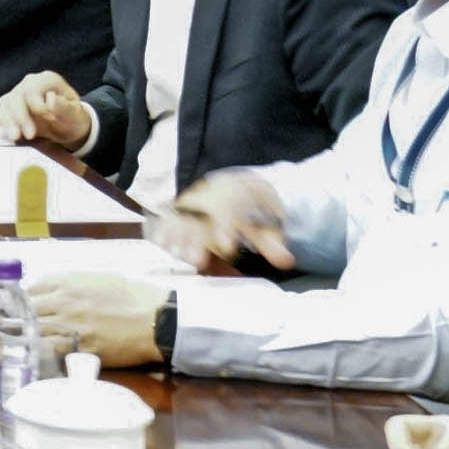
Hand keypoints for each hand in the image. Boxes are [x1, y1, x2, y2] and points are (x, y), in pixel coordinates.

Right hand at [0, 71, 95, 153]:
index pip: (33, 89)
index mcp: (47, 80)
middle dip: (20, 117)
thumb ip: (65, 107)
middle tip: (29, 135)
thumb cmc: (72, 118)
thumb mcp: (75, 113)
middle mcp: (29, 84)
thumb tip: (50, 99)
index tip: (50, 119)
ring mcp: (18, 95)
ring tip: (15, 137)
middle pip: (16, 96)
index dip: (38, 105)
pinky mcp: (10, 107)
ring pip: (4, 104)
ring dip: (7, 121)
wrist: (67, 126)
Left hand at [30, 271, 166, 368]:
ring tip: (27, 340)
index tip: (23, 304)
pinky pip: (52, 351)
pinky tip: (43, 352)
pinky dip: (45, 351)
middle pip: (29, 311)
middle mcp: (64, 303)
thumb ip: (73, 282)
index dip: (26, 298)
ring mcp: (70, 328)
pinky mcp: (80, 349)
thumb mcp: (101, 278)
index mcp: (69, 283)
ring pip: (35, 332)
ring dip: (30, 336)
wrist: (158, 320)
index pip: (32, 289)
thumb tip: (54, 288)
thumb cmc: (134, 296)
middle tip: (19, 324)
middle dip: (22, 317)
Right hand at [159, 170, 291, 272]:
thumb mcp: (266, 226)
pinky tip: (161, 241)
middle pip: (201, 214)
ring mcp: (192, 200)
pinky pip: (169, 215)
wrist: (234, 187)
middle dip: (197, 237)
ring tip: (177, 254)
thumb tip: (287, 261)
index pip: (229, 209)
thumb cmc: (249, 210)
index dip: (226, 227)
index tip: (227, 247)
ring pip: (182, 215)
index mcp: (233, 196)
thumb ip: (273, 244)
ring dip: (178, 235)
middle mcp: (210, 195)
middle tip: (197, 260)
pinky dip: (164, 228)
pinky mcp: (180, 208)